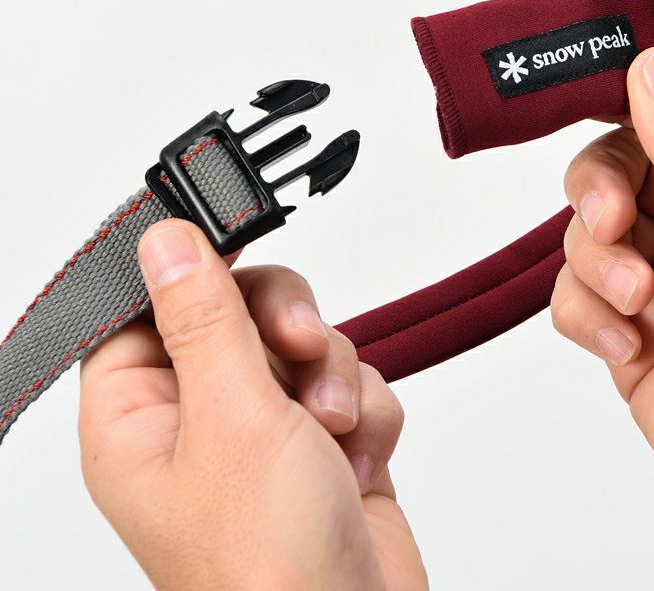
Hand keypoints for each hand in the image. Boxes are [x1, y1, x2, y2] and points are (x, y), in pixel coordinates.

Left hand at [79, 219, 426, 590]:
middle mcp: (202, 420)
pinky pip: (350, 379)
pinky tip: (357, 461)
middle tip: (301, 350)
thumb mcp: (233, 419)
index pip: (147, 310)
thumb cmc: (268, 568)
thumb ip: (205, 319)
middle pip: (240, 311)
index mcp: (143, 419)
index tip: (236, 246)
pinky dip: (365, 410)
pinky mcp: (324, 441)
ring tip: (332, 434)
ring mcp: (267, 430)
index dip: (192, 273)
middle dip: (287, 326)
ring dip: (334, 377)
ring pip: (306, 342)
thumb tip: (165, 241)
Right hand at [552, 47, 653, 588]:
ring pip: (589, 230)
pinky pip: (577, 291)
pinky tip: (626, 346)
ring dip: (598, 265)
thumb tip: (652, 66)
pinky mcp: (634, 322)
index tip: (595, 120)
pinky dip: (588, 314)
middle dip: (604, 197)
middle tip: (614, 226)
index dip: (634, 110)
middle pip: (621, 166)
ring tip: (634, 306)